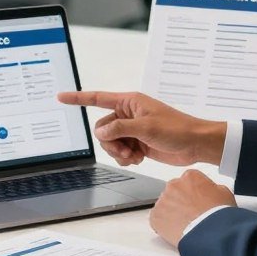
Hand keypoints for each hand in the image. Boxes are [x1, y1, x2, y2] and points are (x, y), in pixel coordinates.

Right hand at [58, 90, 225, 167]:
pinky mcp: (137, 143)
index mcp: (129, 102)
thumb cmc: (177, 129)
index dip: (78, 98)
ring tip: (134, 155)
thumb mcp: (146, 127)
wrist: (195, 144)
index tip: (61, 97)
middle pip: (103, 129)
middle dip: (111, 142)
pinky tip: (138, 158)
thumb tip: (100, 133)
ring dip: (118, 152)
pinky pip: (119, 151)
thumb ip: (119, 128)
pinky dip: (125, 157)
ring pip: (110, 142)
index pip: (98, 99)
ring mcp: (132, 130)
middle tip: (126, 150)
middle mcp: (128, 114)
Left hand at [149, 169, 235, 246]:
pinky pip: (157, 220)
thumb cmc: (218, 215)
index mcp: (190, 177)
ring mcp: (163, 201)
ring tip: (186, 225)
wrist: (211, 233)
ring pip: (165, 206)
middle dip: (181, 202)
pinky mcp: (156, 216)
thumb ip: (213, 188)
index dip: (194, 193)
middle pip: (175, 192)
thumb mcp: (224, 193)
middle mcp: (174, 185)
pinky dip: (164, 226)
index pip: (188, 181)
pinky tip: (177, 231)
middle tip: (192, 215)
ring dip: (173, 214)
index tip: (197, 202)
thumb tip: (211, 191)